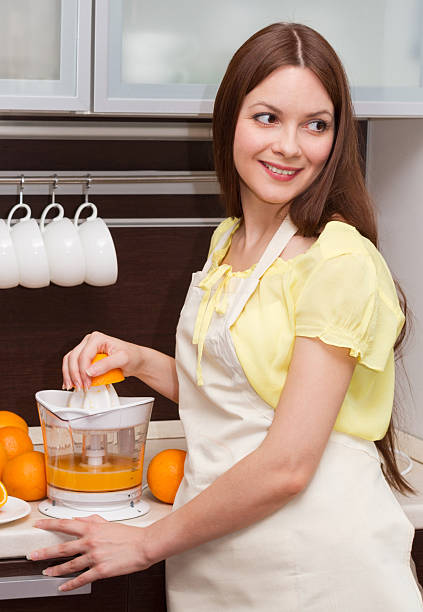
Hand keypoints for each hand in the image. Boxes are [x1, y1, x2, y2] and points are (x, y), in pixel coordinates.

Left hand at [29, 515, 153, 590]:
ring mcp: (95, 556)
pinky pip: (82, 578)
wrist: (144, 545)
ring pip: (69, 565)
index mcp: (92, 528)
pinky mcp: (101, 570)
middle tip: (33, 555)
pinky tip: (63, 587)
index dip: (49, 525)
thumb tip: (80, 519)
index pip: (66, 524)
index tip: (38, 526)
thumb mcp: (109, 522)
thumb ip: (92, 520)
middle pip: (62, 547)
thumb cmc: (130, 534)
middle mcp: (91, 541)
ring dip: (55, 570)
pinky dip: (70, 584)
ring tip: (46, 572)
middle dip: (45, 552)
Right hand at [62, 331, 142, 390]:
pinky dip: (70, 374)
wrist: (135, 359)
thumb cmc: (132, 356)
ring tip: (73, 387)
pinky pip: (73, 365)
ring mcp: (86, 349)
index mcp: (97, 338)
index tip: (86, 384)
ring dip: (69, 375)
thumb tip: (89, 371)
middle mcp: (89, 342)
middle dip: (74, 374)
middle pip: (73, 357)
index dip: (82, 371)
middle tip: (79, 387)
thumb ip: (106, 364)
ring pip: (69, 361)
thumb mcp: (122, 359)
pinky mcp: (86, 358)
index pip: (84, 355)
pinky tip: (71, 383)